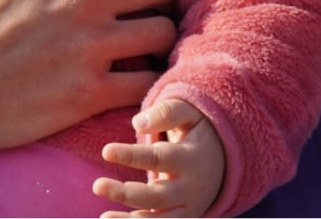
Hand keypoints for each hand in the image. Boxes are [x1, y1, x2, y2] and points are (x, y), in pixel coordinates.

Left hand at [94, 98, 224, 217]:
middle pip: (157, 196)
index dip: (132, 156)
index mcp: (191, 159)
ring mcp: (186, 209)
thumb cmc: (197, 132)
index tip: (105, 151)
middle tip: (96, 185)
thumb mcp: (190, 114)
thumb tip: (137, 123)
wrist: (224, 162)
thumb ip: (166, 113)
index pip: (159, 159)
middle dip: (126, 194)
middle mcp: (189, 189)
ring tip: (103, 218)